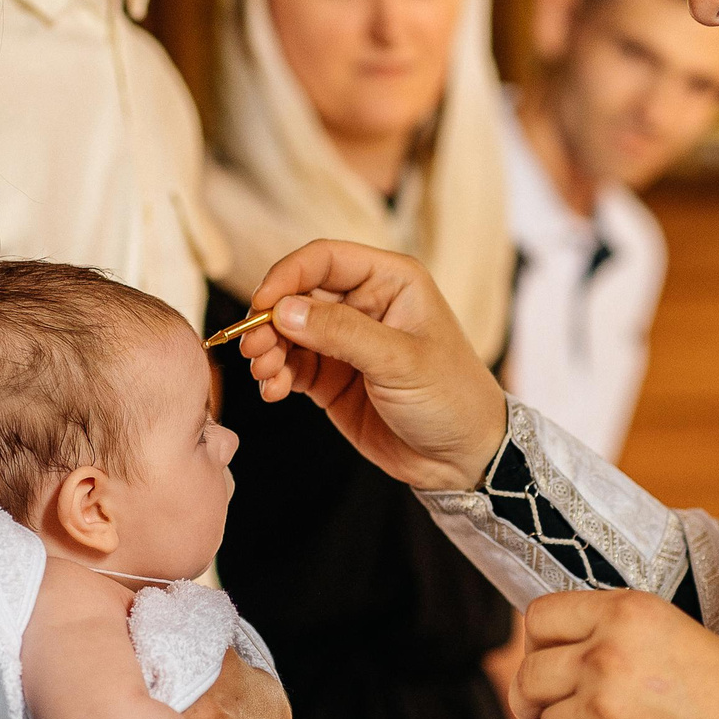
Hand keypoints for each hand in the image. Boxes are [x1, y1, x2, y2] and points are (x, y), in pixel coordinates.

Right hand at [237, 240, 508, 492]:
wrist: (463, 458)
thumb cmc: (450, 397)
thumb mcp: (399, 361)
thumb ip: (341, 332)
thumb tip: (283, 310)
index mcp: (390, 281)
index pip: (324, 260)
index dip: (286, 276)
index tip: (261, 306)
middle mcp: (363, 304)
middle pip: (297, 295)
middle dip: (269, 320)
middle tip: (255, 349)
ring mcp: (344, 342)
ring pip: (287, 332)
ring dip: (267, 350)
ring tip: (266, 375)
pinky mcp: (331, 377)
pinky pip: (290, 366)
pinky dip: (275, 376)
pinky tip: (275, 392)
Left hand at [514, 590, 718, 718]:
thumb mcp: (670, 633)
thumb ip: (609, 635)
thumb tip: (548, 655)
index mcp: (625, 614)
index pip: (540, 618)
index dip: (536, 644)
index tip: (543, 662)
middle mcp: (606, 656)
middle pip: (529, 675)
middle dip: (532, 698)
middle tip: (545, 710)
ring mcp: (605, 711)